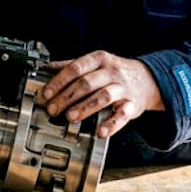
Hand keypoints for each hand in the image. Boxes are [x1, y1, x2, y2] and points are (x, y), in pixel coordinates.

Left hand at [40, 51, 164, 138]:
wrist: (147, 79)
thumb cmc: (114, 73)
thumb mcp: (95, 63)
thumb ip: (70, 65)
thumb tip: (43, 68)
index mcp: (99, 60)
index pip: (76, 68)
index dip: (59, 81)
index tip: (46, 94)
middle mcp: (112, 72)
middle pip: (87, 83)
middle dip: (67, 97)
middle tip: (52, 110)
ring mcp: (123, 88)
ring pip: (103, 96)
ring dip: (85, 108)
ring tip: (70, 118)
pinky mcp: (133, 105)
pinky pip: (123, 114)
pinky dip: (112, 124)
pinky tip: (101, 131)